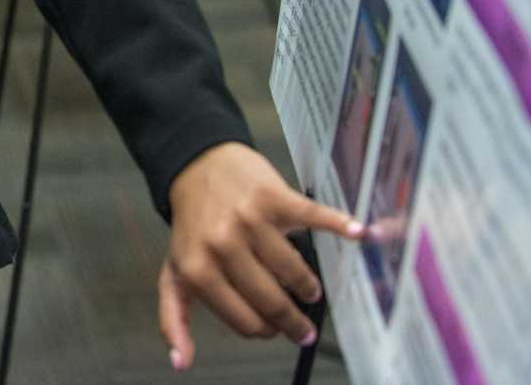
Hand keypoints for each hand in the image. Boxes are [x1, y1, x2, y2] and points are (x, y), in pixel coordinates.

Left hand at [159, 142, 363, 371]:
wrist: (196, 167)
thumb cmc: (191, 228)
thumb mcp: (173, 275)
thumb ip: (173, 319)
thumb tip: (180, 362)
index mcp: (198, 270)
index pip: (246, 322)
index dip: (265, 330)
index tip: (275, 330)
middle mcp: (222, 245)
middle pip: (273, 302)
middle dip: (294, 322)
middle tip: (304, 327)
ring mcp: (249, 220)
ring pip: (294, 271)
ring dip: (307, 287)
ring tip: (307, 289)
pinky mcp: (273, 197)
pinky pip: (312, 217)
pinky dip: (337, 225)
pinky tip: (357, 233)